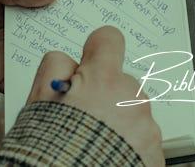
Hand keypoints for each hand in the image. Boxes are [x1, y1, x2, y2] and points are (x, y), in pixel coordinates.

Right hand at [26, 26, 163, 166]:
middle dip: (104, 94)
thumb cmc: (51, 146)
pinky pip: (142, 138)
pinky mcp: (155, 153)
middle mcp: (131, 98)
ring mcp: (147, 128)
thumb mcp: (39, 97)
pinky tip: (108, 154)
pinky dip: (127, 145)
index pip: (109, 39)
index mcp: (103, 78)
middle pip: (121, 81)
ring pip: (132, 110)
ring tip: (95, 141)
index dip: (95, 50)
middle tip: (83, 117)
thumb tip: (69, 61)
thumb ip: (56, 66)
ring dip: (117, 121)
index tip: (89, 61)